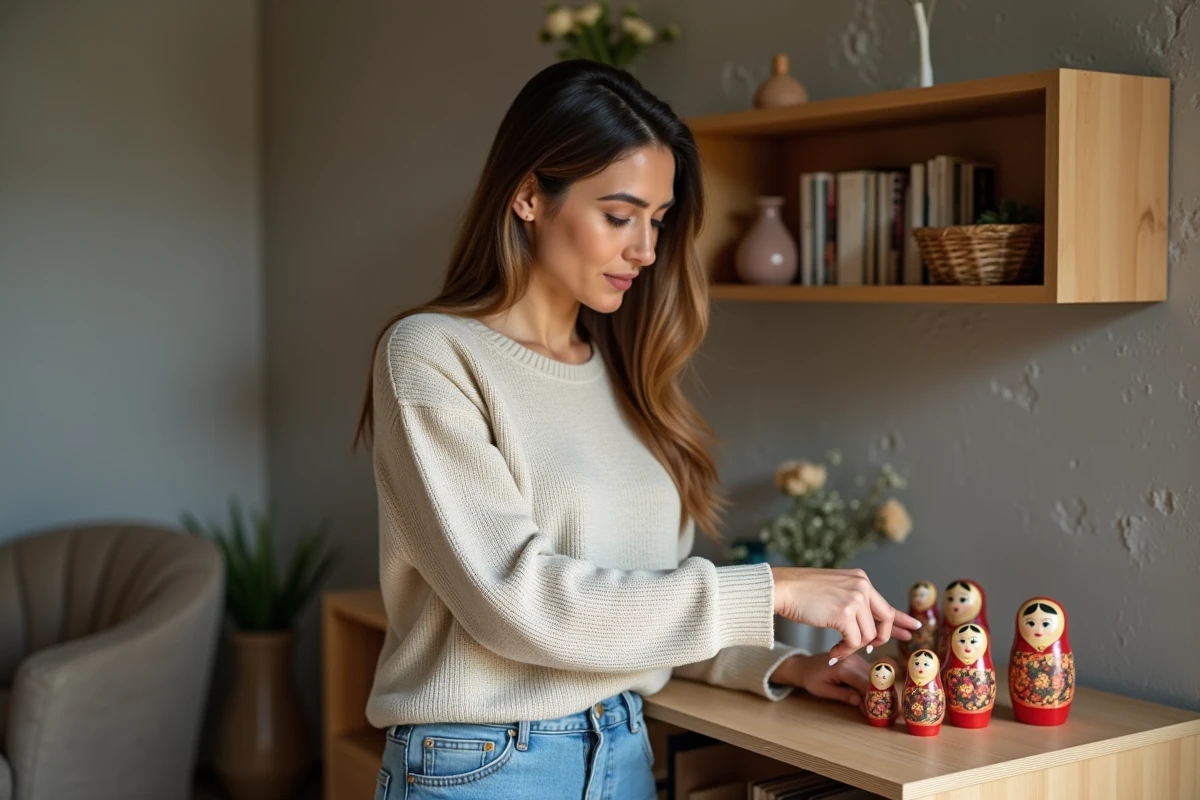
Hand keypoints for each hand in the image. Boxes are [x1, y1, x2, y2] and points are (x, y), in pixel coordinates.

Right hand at [770, 567, 922, 661]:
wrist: (781, 588)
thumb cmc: (801, 592)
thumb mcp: (834, 590)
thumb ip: (853, 602)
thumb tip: (869, 625)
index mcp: (860, 579)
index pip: (885, 604)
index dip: (900, 619)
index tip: (914, 628)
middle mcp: (862, 587)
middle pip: (884, 621)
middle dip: (879, 639)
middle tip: (868, 649)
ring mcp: (855, 599)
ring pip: (867, 635)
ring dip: (853, 647)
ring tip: (838, 648)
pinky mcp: (845, 614)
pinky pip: (854, 641)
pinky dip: (844, 650)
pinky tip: (833, 651)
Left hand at [770, 652, 870, 706]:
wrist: (806, 665)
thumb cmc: (812, 679)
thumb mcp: (823, 690)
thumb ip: (842, 695)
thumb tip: (860, 702)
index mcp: (843, 667)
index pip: (864, 684)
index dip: (870, 698)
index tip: (873, 712)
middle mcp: (853, 660)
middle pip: (872, 679)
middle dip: (875, 695)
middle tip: (875, 711)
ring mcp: (856, 659)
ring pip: (873, 676)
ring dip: (874, 690)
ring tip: (870, 705)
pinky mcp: (858, 661)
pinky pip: (869, 674)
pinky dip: (870, 685)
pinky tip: (865, 697)